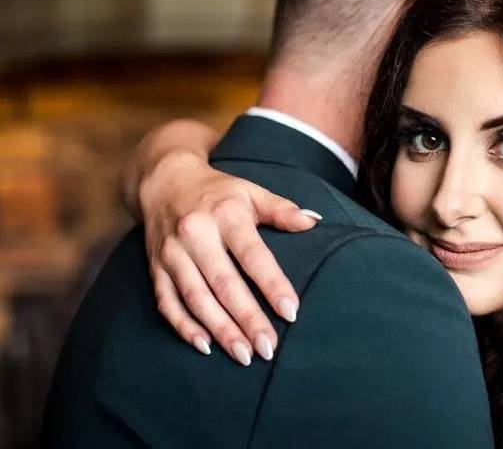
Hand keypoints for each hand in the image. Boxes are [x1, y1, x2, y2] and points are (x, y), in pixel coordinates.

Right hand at [140, 150, 316, 364]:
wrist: (163, 182)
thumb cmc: (218, 192)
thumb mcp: (251, 192)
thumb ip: (282, 209)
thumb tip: (314, 222)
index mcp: (225, 215)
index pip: (253, 255)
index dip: (272, 284)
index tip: (291, 312)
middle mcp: (196, 235)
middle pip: (224, 284)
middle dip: (247, 319)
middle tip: (268, 348)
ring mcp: (172, 254)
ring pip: (196, 298)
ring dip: (220, 330)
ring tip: (243, 355)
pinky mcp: (155, 268)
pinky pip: (167, 303)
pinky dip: (184, 326)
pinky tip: (205, 346)